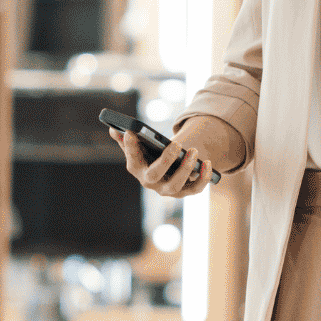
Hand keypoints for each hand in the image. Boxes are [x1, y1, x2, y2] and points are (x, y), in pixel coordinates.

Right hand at [108, 113, 242, 194]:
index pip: (132, 159)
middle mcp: (150, 182)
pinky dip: (203, 178)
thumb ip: (126, 139)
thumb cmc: (151, 155)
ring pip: (175, 185)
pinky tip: (207, 162)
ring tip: (194, 150)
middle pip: (154, 176)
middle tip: (176, 143)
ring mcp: (167, 189)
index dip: (130, 147)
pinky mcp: (184, 191)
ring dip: (185, 168)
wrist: (169, 170)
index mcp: (137, 169)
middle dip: (165, 160)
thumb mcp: (140, 147)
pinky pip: (195, 189)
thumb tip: (113, 128)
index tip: (131, 132)